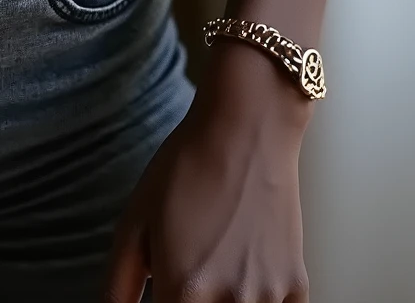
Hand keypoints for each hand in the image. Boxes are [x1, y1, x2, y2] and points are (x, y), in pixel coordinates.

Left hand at [106, 45, 311, 301]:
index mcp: (185, 291)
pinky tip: (243, 267)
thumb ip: (118, 286)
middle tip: (191, 275)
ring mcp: (269, 298)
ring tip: (216, 262)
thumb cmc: (186, 169)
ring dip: (225, 302)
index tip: (163, 292)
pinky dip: (257, 301)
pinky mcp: (297, 287)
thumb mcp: (133, 223)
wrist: (247, 128)